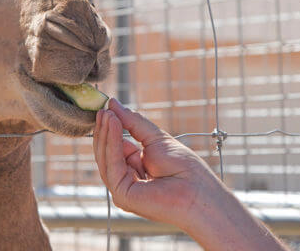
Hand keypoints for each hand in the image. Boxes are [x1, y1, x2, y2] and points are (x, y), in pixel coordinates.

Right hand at [93, 98, 221, 228]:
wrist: (198, 189)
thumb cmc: (184, 167)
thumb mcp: (155, 138)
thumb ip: (133, 122)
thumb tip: (113, 104)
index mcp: (135, 167)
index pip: (115, 146)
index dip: (109, 128)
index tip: (105, 108)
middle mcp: (127, 179)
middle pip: (106, 153)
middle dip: (104, 130)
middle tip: (102, 109)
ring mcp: (123, 189)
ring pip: (106, 159)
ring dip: (105, 134)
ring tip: (107, 114)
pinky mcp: (123, 195)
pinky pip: (112, 166)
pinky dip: (112, 143)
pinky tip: (113, 125)